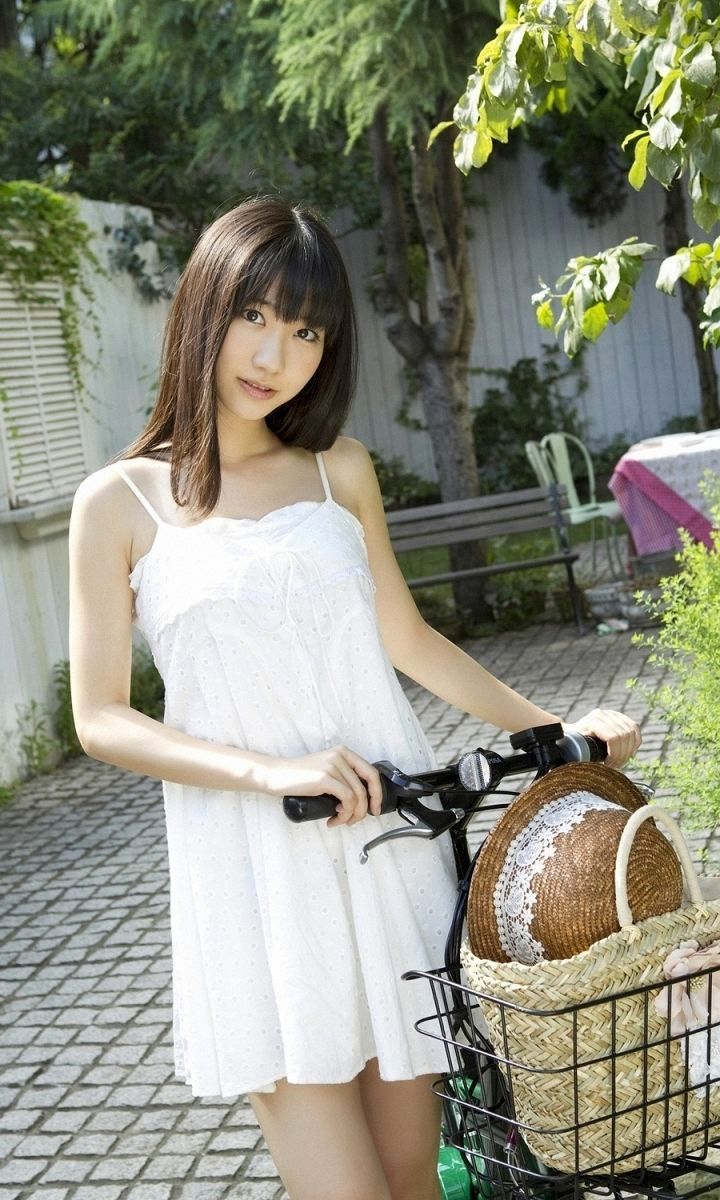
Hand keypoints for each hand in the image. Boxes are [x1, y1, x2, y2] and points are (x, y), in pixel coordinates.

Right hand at [256, 745, 382, 826]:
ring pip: (357, 796)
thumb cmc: (298, 778)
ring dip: (351, 815)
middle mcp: (340, 756)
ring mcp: (332, 765)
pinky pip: (346, 799)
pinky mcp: (324, 777)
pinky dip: (344, 813)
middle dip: (366, 807)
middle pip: (367, 785)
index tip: (375, 808)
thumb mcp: (325, 771)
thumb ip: (342, 778)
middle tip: (357, 820)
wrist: (275, 775)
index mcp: (343, 753)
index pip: (371, 773)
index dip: (377, 793)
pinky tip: (334, 818)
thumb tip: (359, 801)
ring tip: (339, 821)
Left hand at [566, 708, 640, 768]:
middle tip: (615, 766)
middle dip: (622, 755)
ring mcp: (612, 714)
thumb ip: (581, 754)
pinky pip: (635, 729)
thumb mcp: (574, 749)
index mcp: (593, 721)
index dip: (614, 755)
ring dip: (628, 751)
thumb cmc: (572, 745)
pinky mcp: (620, 717)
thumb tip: (586, 768)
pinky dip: (635, 743)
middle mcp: (604, 714)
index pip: (613, 738)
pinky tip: (629, 753)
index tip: (608, 766)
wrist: (572, 733)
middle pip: (624, 736)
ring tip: (620, 762)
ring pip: (631, 733)